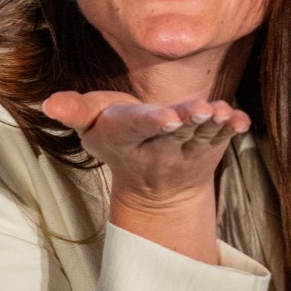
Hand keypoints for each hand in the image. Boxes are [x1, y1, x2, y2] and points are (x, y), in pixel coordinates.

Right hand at [44, 91, 250, 262]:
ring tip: (220, 112)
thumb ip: (75, 111)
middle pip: (173, 133)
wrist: (155, 187)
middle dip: (187, 120)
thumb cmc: (120, 139)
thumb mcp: (92, 126)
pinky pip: (223, 138)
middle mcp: (158, 147)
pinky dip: (233, 129)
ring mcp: (188, 149)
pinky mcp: (211, 147)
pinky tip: (241, 120)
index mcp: (126, 138)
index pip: (137, 128)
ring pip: (200, 136)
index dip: (150, 122)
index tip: (165, 117)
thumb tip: (48, 103)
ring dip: (212, 124)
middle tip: (200, 110)